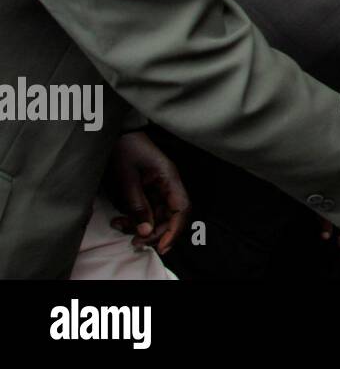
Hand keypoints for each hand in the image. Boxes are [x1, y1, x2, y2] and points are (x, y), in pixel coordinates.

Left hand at [105, 131, 190, 255]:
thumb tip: (145, 231)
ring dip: (141, 227)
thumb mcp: (127, 179)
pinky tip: (119, 220)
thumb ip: (137, 205)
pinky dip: (134, 219)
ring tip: (119, 226)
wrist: (116, 135)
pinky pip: (146, 211)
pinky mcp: (148, 192)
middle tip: (135, 242)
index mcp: (169, 179)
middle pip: (170, 217)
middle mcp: (168, 186)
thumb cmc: (124, 150)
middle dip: (154, 233)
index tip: (162, 245)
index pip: (181, 209)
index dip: (174, 230)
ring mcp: (158, 189)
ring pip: (156, 217)